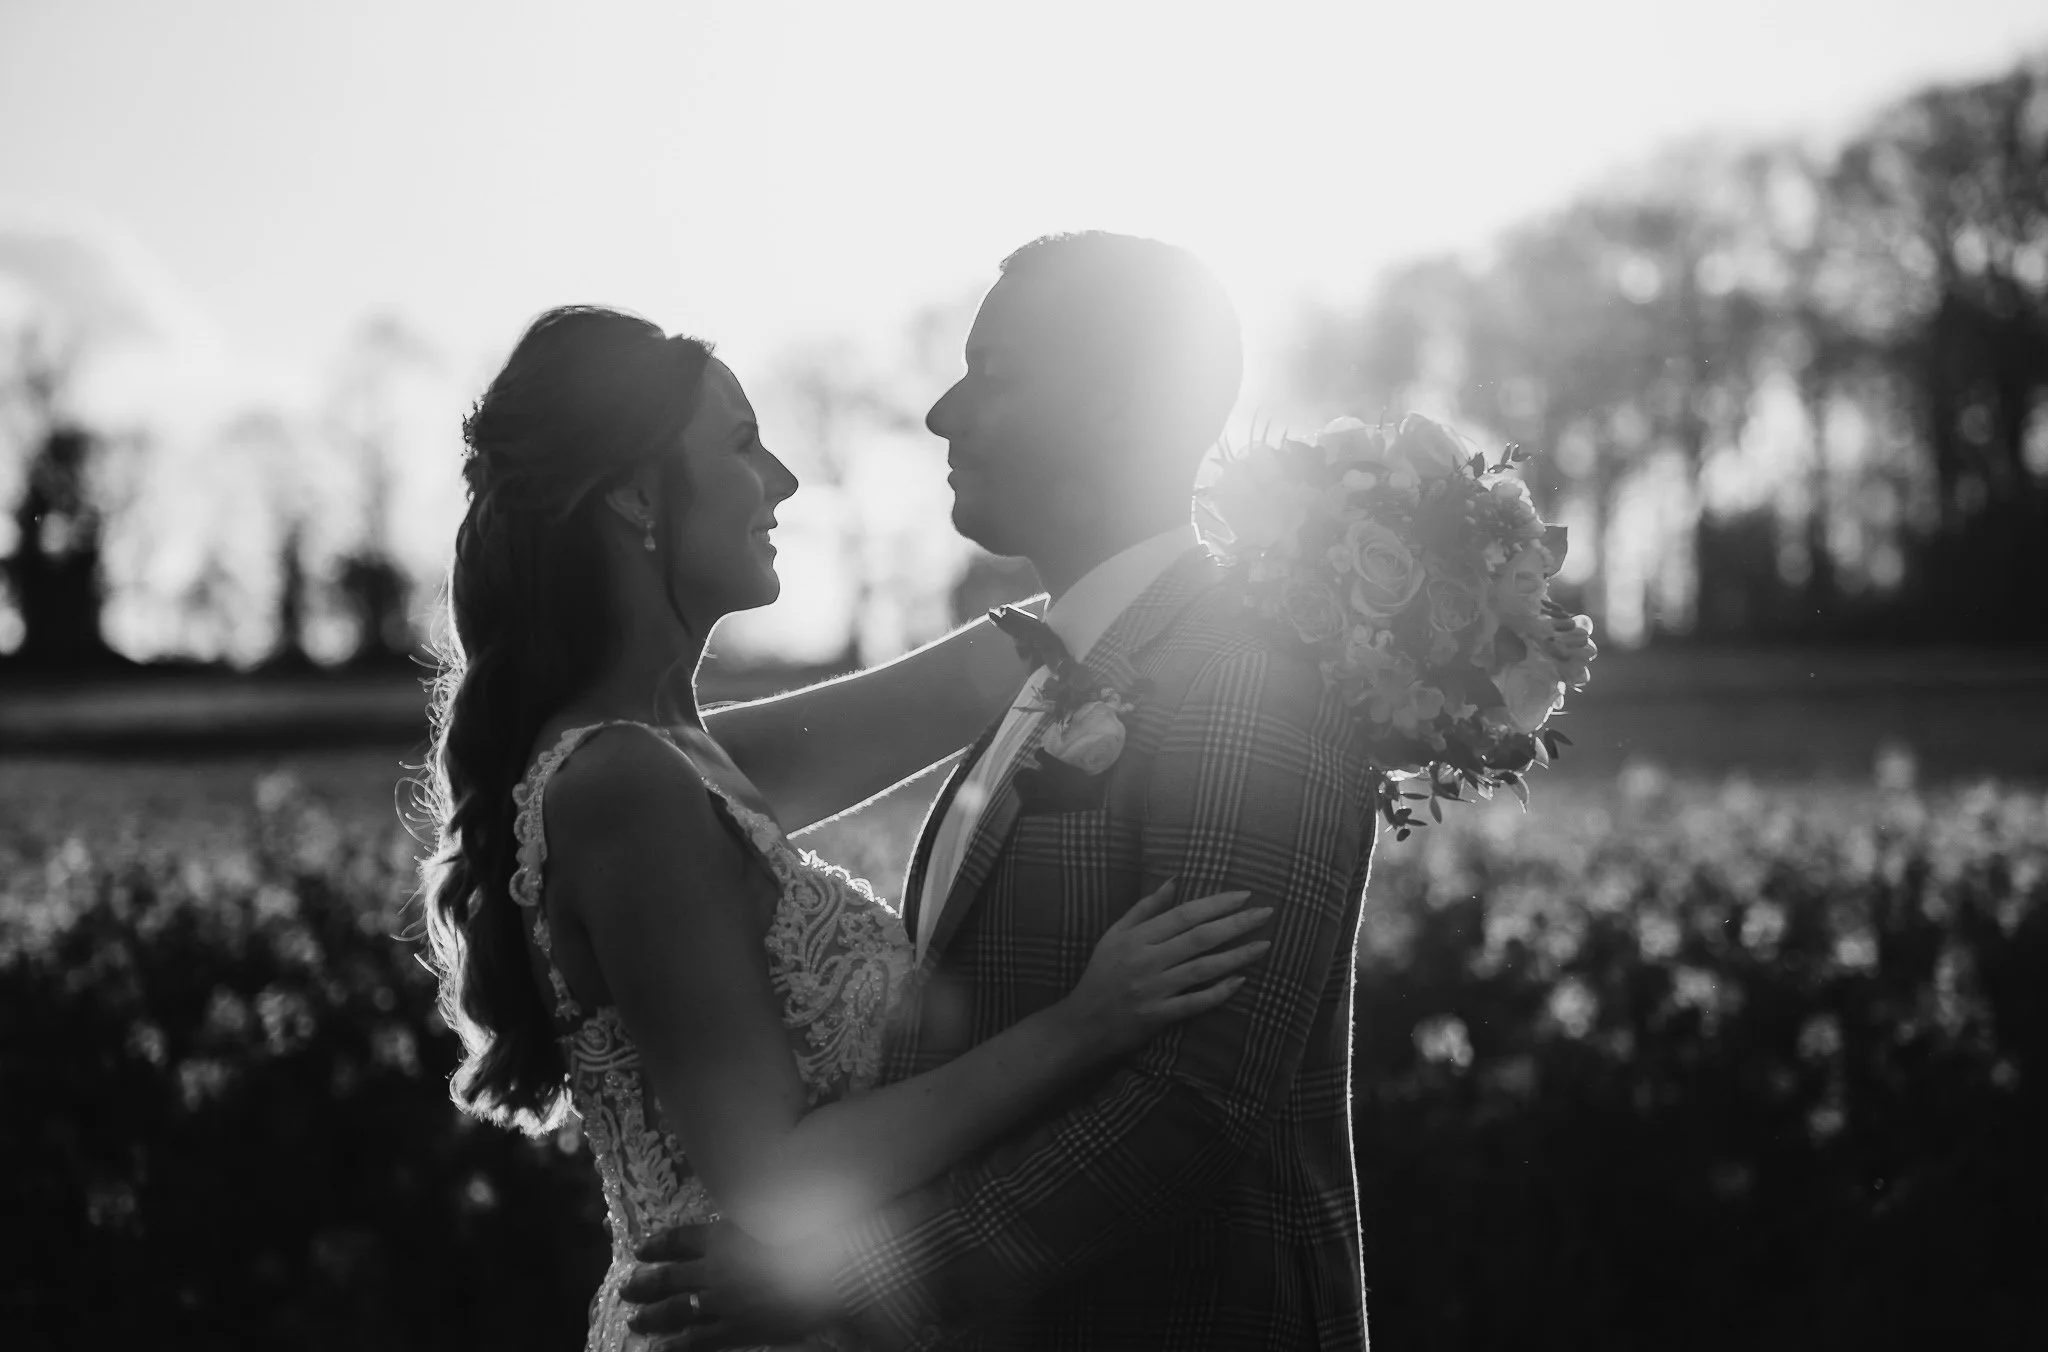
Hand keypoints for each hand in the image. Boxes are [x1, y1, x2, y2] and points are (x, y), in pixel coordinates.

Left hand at [623, 1219, 842, 1349]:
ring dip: (651, 1316)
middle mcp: (715, 1268)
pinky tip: (658, 1350)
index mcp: (722, 1236)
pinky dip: (675, 1345)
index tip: (640, 1248)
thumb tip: (734, 1218)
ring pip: (676, 1309)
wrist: (828, 1269)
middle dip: (644, 1284)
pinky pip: (697, 1339)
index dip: (657, 1244)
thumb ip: (748, 1218)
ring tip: (634, 1321)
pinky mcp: (736, 1328)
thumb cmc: (806, 1234)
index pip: (679, 1238)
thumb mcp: (771, 1214)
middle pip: (669, 1276)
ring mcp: (722, 1301)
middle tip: (625, 1289)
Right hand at [1063, 879, 1272, 1055]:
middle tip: (1265, 913)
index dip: (1216, 904)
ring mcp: (1153, 990)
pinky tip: (1241, 982)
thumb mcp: (1114, 935)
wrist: (1081, 1025)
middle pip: (1199, 938)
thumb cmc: (1100, 976)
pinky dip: (1218, 992)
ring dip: (1236, 956)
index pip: (1184, 915)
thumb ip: (1145, 909)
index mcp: (1136, 938)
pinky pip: (1194, 1003)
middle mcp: (1146, 961)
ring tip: (1264, 945)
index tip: (1245, 895)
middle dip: (1236, 924)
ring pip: (1202, 969)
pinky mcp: (1158, 1016)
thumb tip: (1174, 881)